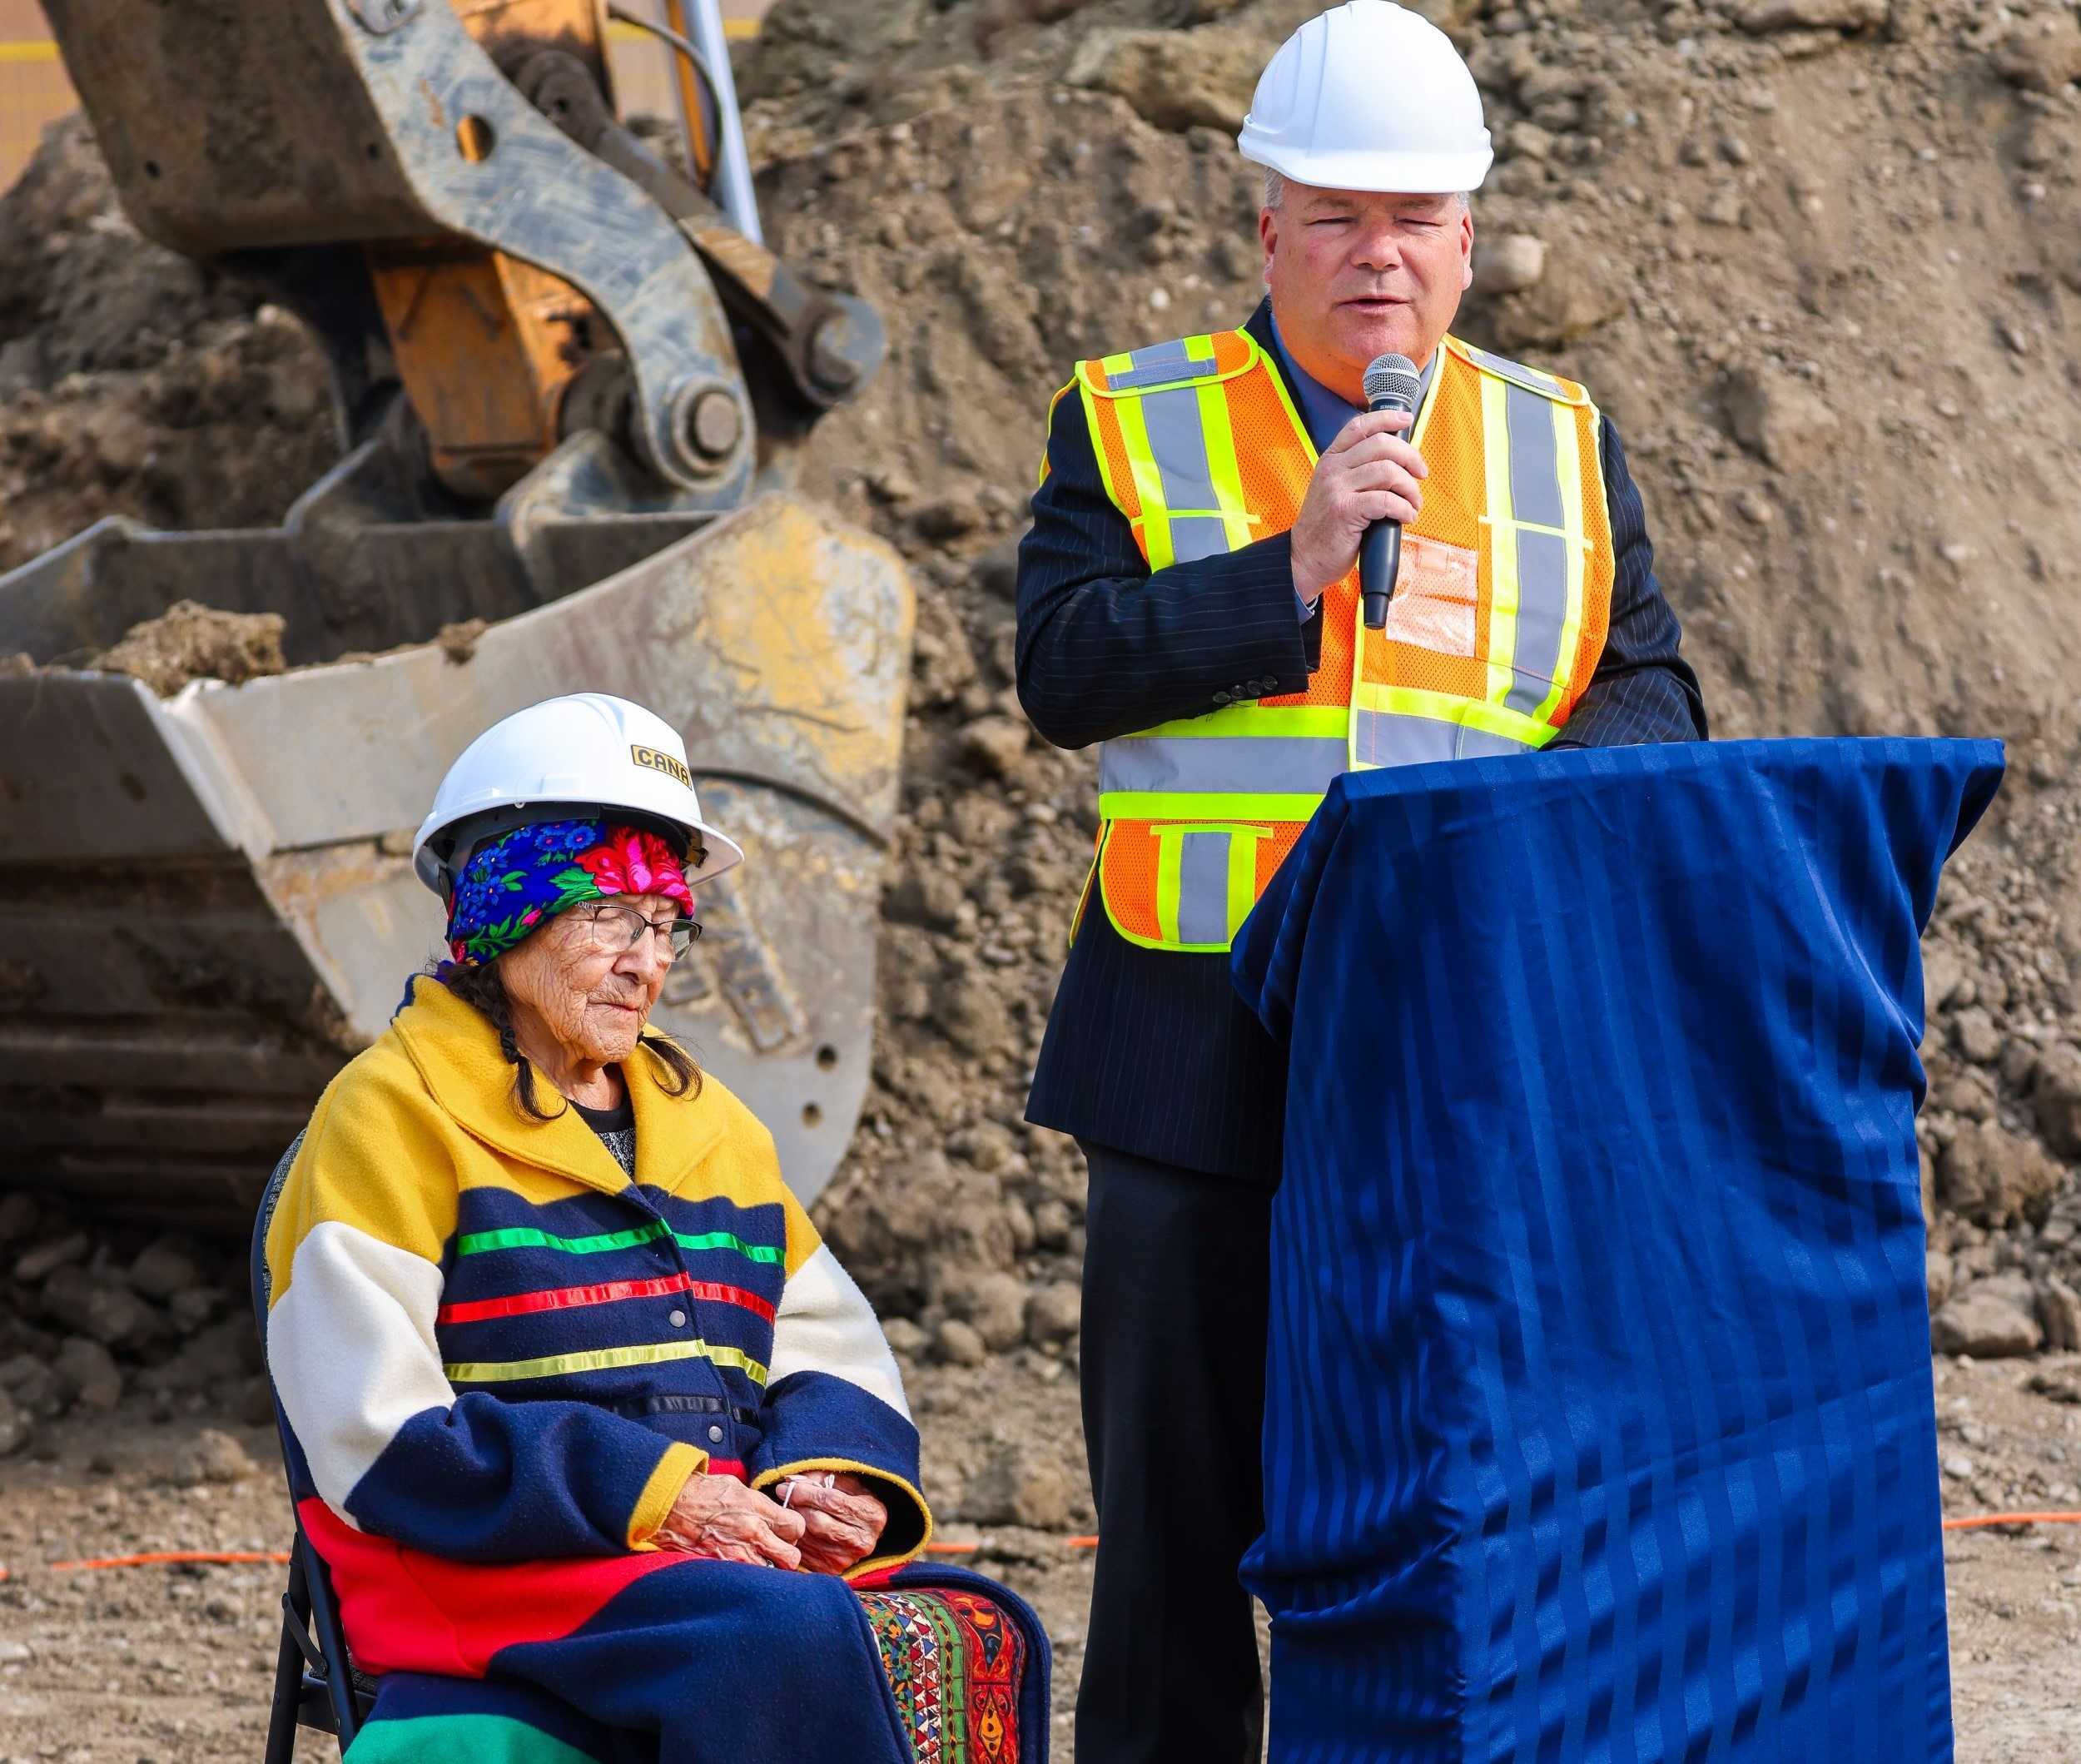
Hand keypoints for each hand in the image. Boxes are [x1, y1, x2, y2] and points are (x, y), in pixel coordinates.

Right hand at [653, 1474, 805, 1569]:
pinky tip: (741, 1565)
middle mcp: (752, 1534)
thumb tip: (774, 1514)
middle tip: (779, 1549)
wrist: (671, 1505)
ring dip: (768, 1566)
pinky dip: (747, 1574)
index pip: (797, 1527)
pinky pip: (746, 1577)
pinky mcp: (722, 1568)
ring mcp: (737, 1555)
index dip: (795, 1529)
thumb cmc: (704, 1492)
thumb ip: (761, 1505)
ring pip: (771, 1572)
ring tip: (758, 1558)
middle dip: (789, 1555)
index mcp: (758, 1510)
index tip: (787, 1528)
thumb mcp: (739, 1488)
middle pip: (791, 1557)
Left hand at [778, 1472, 889, 1575]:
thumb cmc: (854, 1500)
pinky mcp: (831, 1570)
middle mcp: (862, 1541)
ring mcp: (847, 1559)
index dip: (806, 1492)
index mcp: (872, 1515)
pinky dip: (795, 1539)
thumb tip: (791, 1480)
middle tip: (783, 1495)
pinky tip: (793, 1528)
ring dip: (793, 1523)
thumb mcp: (847, 1483)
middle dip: (797, 1506)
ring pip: (808, 1539)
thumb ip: (822, 1477)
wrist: (864, 1532)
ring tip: (788, 1510)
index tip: (787, 1485)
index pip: (833, 1501)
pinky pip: (804, 1553)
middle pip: (819, 1522)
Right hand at [1289, 408, 1428, 606]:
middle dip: (1410, 457)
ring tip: (1413, 504)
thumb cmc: (1327, 527)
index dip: (1387, 419)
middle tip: (1421, 474)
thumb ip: (1356, 471)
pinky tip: (1406, 517)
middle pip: (1381, 444)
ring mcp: (1337, 489)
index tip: (1407, 421)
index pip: (1360, 426)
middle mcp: (1333, 470)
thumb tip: (1398, 462)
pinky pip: (1386, 500)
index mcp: (1331, 460)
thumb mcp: (1334, 489)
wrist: (1304, 558)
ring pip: (1388, 472)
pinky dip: (1404, 508)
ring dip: (1410, 488)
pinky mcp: (1345, 511)